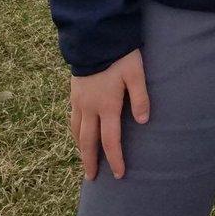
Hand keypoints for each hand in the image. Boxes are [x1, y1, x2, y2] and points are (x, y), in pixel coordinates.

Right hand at [70, 48, 149, 180]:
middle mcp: (89, 107)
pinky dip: (75, 132)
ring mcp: (79, 101)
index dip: (115, 159)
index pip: (110, 140)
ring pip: (77, 132)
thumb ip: (140, 97)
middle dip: (91, 161)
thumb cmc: (120, 55)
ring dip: (81, 148)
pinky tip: (78, 134)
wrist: (95, 38)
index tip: (118, 174)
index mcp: (107, 105)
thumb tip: (143, 121)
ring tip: (85, 160)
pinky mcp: (74, 93)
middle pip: (88, 142)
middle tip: (93, 178)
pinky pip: (72, 119)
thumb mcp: (136, 73)